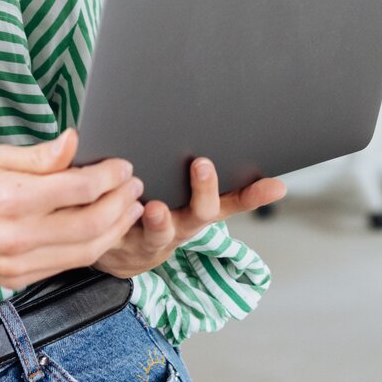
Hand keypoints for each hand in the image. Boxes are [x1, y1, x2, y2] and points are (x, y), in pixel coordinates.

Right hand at [0, 128, 143, 289]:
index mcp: (11, 199)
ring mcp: (14, 264)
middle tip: (134, 188)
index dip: (110, 177)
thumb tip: (75, 142)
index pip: (80, 189)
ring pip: (84, 253)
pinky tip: (99, 232)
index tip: (123, 167)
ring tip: (127, 211)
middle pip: (91, 225)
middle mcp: (15, 237)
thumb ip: (39, 156)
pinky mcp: (13, 280)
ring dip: (114, 231)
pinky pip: (63, 267)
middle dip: (121, 205)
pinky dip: (88, 249)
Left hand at [95, 157, 286, 280]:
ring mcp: (152, 238)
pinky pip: (116, 231)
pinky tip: (106, 195)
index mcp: (199, 211)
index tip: (276, 186)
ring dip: (158, 220)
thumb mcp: (182, 195)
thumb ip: (198, 174)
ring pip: (159, 231)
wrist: (119, 252)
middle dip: (204, 190)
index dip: (255, 195)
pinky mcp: (119, 243)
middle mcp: (182, 226)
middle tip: (201, 164)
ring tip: (153, 207)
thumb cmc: (156, 210)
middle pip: (201, 214)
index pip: (234, 202)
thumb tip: (222, 128)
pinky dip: (112, 216)